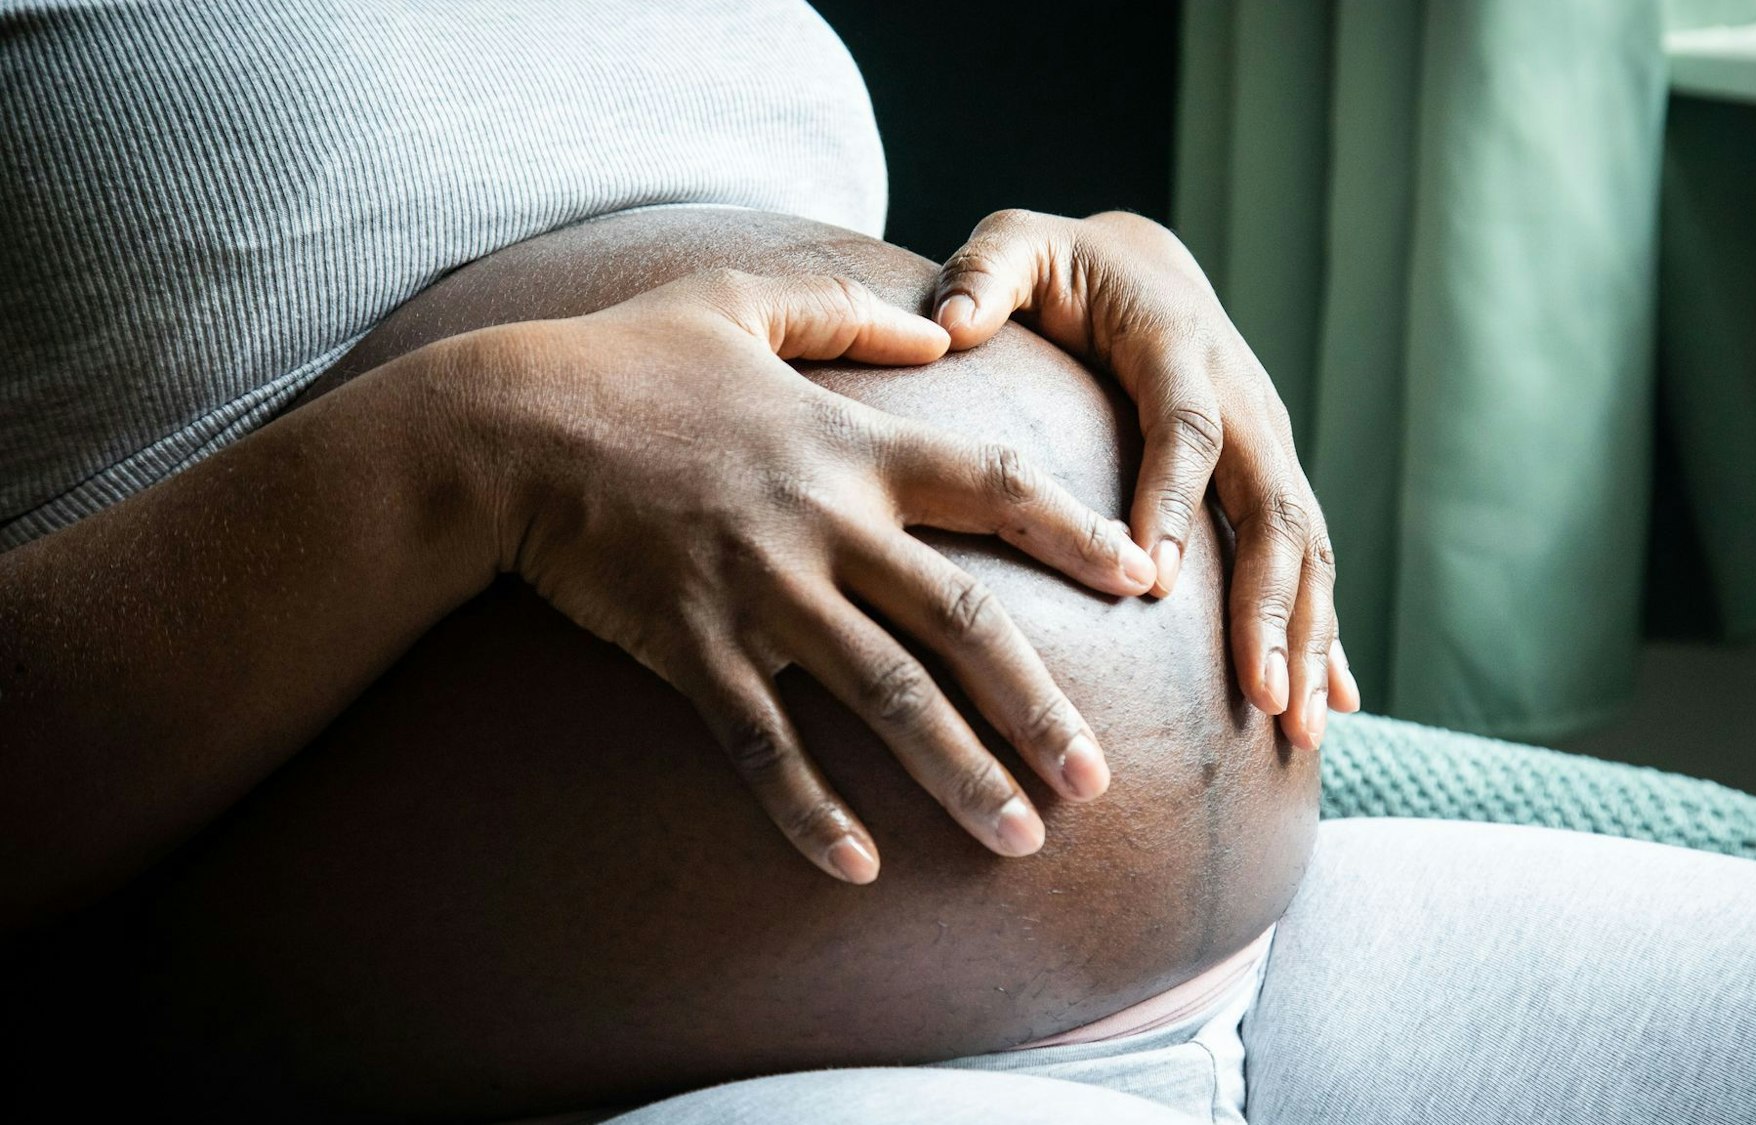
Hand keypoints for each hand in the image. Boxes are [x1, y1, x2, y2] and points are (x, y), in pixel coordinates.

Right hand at [451, 269, 1158, 882]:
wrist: (503, 427)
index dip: (1076, 533)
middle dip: (1039, 706)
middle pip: (961, 622)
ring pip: (884, 695)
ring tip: (1022, 841)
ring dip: (959, 775)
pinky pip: (763, 744)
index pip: (994, 485)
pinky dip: (810, 809)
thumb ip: (848, 310)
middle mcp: (824, 524)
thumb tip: (940, 323)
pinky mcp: (691, 646)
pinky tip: (858, 868)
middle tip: (1099, 781)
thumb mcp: (740, 300)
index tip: (1146, 579)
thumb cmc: (622, 360)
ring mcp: (760, 591)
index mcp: (851, 445)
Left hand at [929, 210, 1360, 750]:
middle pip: (1274, 507)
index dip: (1177, 502)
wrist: (1146, 263)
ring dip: (1308, 638)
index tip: (1156, 584)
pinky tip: (1330, 709)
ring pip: (1307, 547)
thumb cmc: (1065, 268)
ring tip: (1296, 729)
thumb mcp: (1019, 246)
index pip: (1187, 429)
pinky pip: (1310, 563)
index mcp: (1178, 348)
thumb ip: (986, 273)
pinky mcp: (1273, 481)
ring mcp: (1270, 446)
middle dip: (1272, 605)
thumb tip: (947, 320)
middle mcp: (1245, 401)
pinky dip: (1324, 636)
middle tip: (1258, 694)